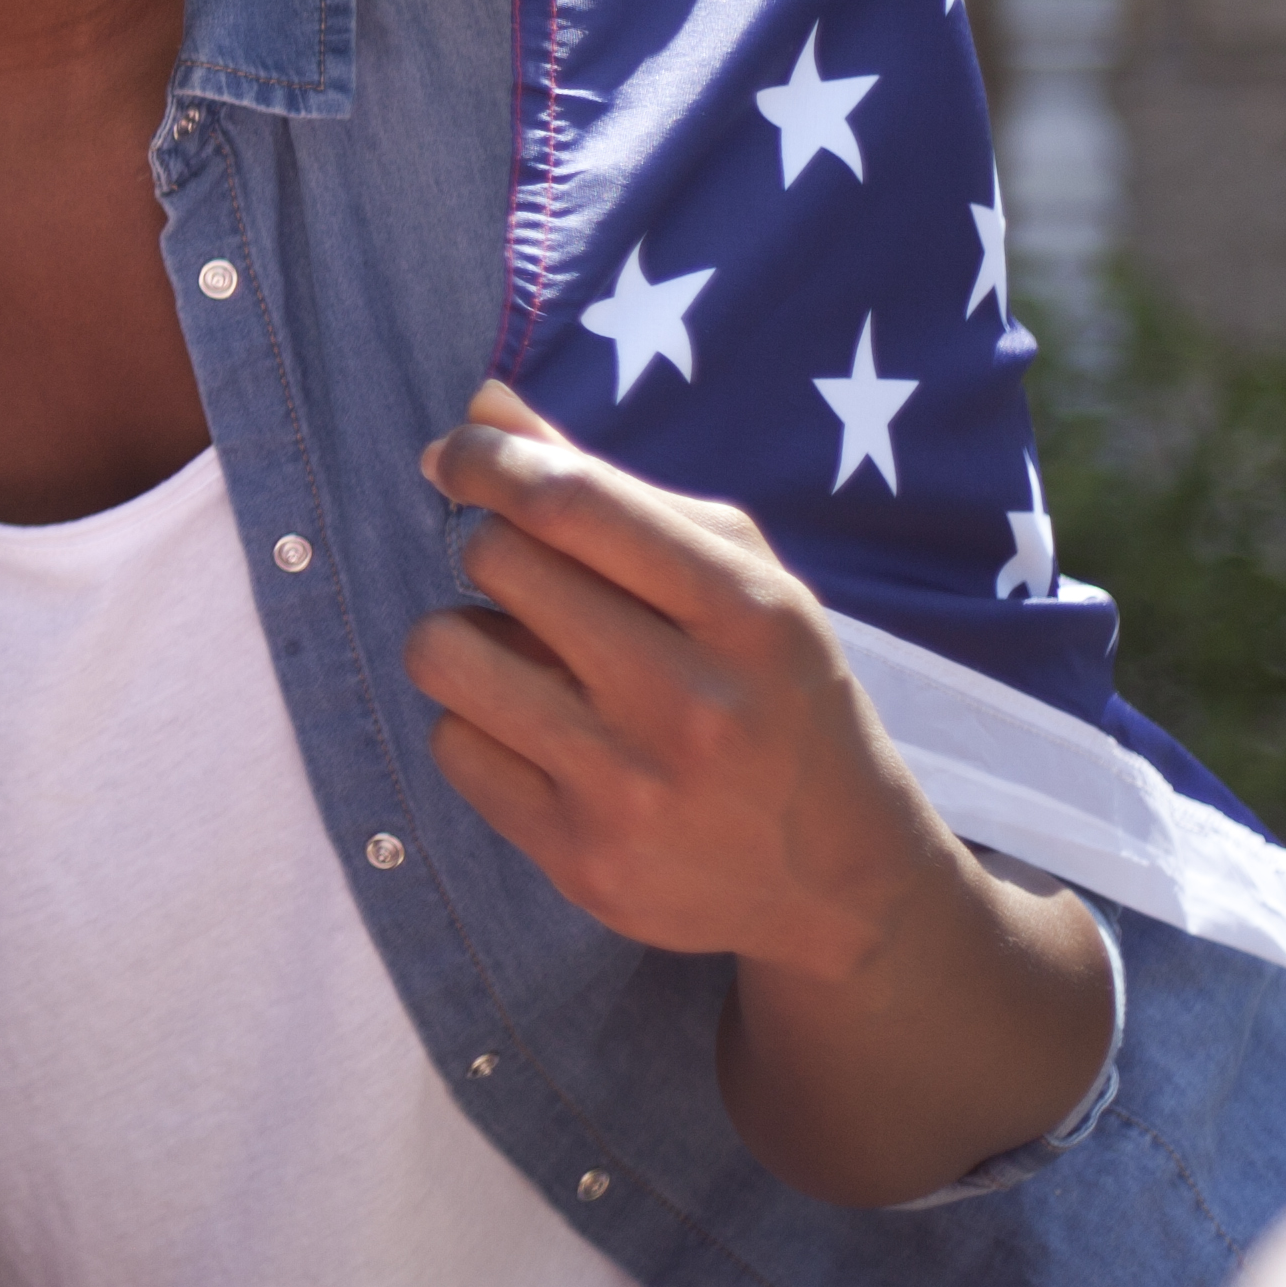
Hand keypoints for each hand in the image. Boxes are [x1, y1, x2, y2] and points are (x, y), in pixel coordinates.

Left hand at [407, 377, 1111, 1204]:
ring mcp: (631, 788)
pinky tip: (541, 738)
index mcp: (747, 613)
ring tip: (523, 659)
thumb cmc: (777, 698)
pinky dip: (477, 728)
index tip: (458, 453)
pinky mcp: (579, 860)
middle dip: (493, 551)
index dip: (489, 459)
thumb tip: (483, 404)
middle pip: (497, 563)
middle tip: (534, 582)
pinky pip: (451, 746)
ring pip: (445, 654)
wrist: (840, 882)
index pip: (573, 502)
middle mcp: (689, 701)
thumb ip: (610, 488)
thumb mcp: (737, 581)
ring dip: (464, 639)